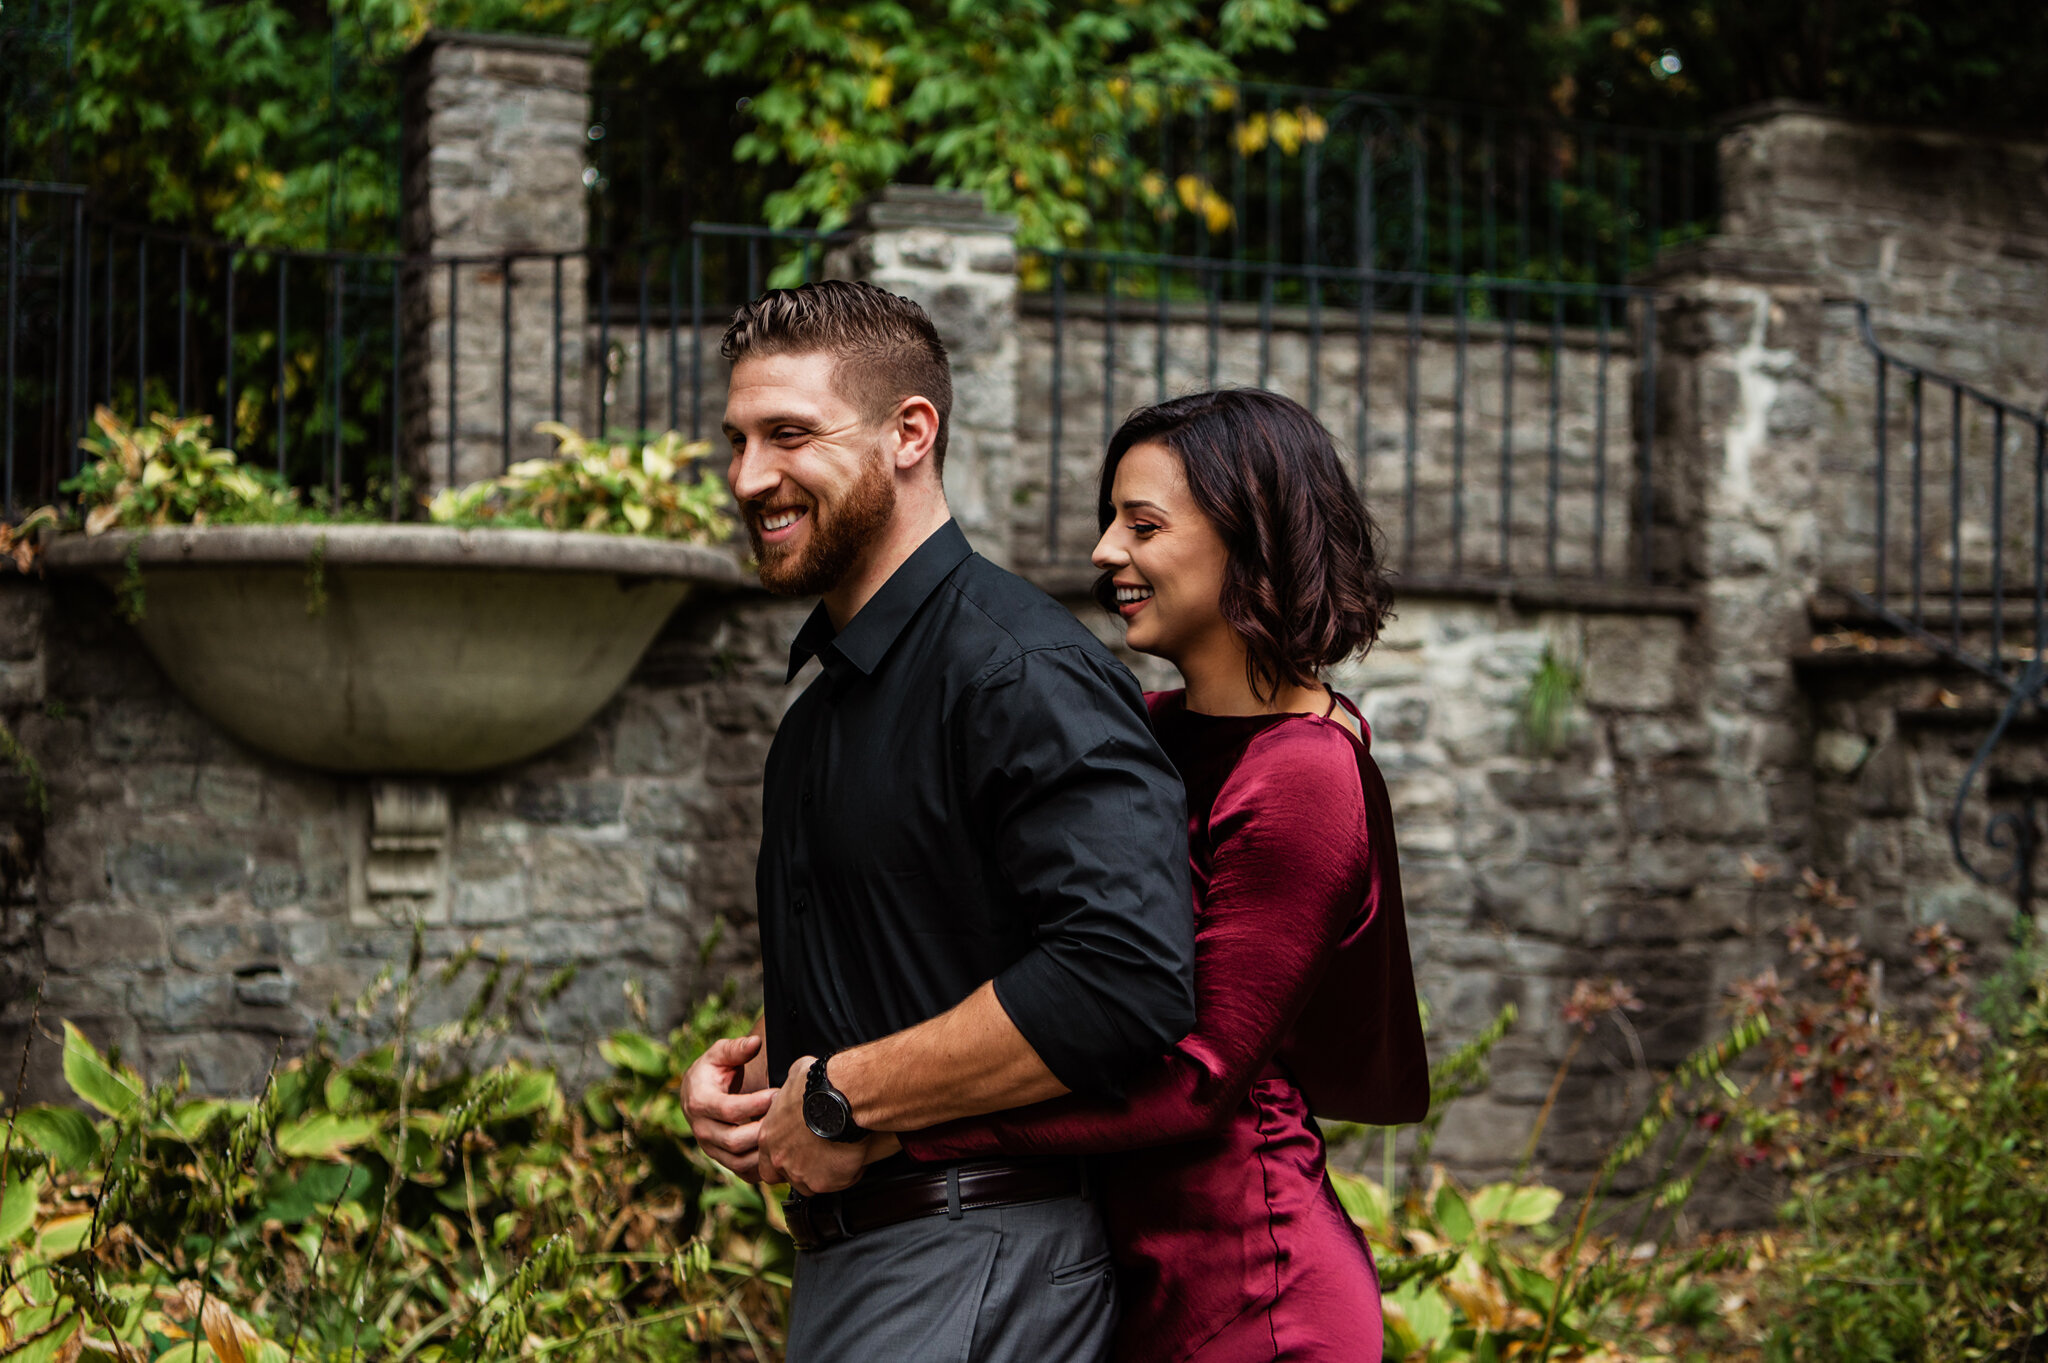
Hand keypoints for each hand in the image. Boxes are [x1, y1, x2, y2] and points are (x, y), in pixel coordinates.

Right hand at [684, 1034, 774, 1180]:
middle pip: (735, 1141)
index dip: (756, 1104)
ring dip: (765, 1151)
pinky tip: (780, 1149)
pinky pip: (743, 1170)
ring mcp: (711, 1148)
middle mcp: (702, 1130)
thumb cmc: (711, 1071)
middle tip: (787, 1116)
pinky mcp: (722, 1159)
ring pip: (739, 1161)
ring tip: (786, 1133)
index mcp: (699, 1103)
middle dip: (764, 1129)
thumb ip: (736, 1048)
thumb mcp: (719, 1054)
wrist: (695, 1094)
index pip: (730, 1110)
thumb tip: (755, 1043)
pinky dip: (763, 1166)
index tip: (778, 1093)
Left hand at [758, 1056, 871, 1196]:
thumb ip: (790, 1091)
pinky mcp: (825, 1182)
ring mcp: (801, 1174)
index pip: (766, 1162)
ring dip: (823, 1174)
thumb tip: (796, 1084)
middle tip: (817, 1157)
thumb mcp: (796, 1077)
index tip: (795, 1151)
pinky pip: (837, 1183)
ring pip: (811, 1185)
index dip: (782, 1158)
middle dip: (799, 1171)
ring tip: (839, 1156)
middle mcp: (780, 1160)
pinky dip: (846, 1174)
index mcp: (769, 1137)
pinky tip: (854, 1157)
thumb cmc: (820, 1084)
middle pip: (785, 1177)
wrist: (843, 1097)